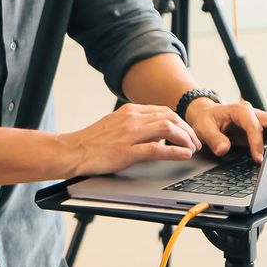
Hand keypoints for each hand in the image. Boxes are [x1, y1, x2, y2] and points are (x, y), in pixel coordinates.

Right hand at [61, 104, 199, 175]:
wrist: (71, 151)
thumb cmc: (92, 142)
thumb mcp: (115, 124)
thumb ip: (135, 125)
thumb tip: (155, 134)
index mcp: (129, 111)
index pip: (163, 111)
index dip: (180, 121)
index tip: (188, 132)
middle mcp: (131, 119)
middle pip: (170, 117)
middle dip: (187, 130)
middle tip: (195, 142)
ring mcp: (129, 134)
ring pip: (167, 128)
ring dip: (185, 139)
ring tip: (192, 148)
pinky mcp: (125, 151)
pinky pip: (156, 149)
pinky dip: (174, 151)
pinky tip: (183, 155)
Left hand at [185, 97, 266, 160]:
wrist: (207, 115)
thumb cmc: (206, 119)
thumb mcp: (204, 128)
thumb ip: (214, 139)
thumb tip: (223, 149)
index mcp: (241, 110)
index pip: (254, 127)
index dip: (257, 143)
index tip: (258, 158)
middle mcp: (253, 113)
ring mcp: (258, 120)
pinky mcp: (260, 128)